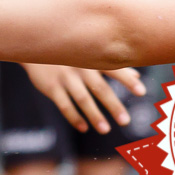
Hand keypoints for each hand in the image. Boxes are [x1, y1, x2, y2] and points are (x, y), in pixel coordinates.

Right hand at [21, 63, 144, 134]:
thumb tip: (138, 77)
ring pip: (82, 99)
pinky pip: (63, 104)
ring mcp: (65, 77)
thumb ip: (112, 66)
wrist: (32, 44)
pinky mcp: (51, 86)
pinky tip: (84, 128)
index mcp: (91, 58)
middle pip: (99, 88)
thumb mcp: (88, 55)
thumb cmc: (68, 51)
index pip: (114, 69)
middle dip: (113, 105)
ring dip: (94, 115)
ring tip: (106, 130)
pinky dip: (74, 117)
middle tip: (125, 121)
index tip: (142, 92)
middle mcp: (80, 67)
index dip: (127, 80)